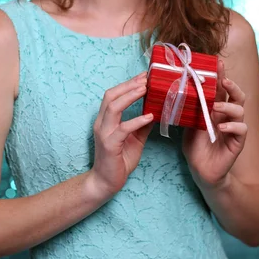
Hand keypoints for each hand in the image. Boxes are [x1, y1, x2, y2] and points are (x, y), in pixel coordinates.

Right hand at [90, 72, 153, 197]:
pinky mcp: (109, 145)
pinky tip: (149, 116)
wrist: (106, 182)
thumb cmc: (119, 160)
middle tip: (146, 78)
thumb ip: (142, 124)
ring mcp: (104, 133)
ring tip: (145, 89)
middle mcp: (101, 123)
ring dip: (130, 96)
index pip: (114, 94)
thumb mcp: (135, 138)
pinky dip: (136, 120)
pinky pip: (122, 129)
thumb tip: (157, 110)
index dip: (128, 83)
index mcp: (106, 119)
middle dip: (129, 85)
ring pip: (113, 107)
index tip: (145, 75)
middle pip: (111, 95)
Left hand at [182, 59, 247, 187]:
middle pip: (237, 95)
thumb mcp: (188, 123)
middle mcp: (227, 116)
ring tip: (215, 107)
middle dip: (231, 85)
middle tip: (223, 80)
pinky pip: (241, 130)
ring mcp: (234, 128)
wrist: (201, 170)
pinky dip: (232, 126)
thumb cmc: (195, 145)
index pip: (221, 88)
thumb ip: (188, 108)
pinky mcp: (237, 143)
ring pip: (240, 110)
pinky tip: (221, 128)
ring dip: (228, 106)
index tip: (217, 62)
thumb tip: (175, 89)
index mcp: (216, 109)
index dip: (221, 75)